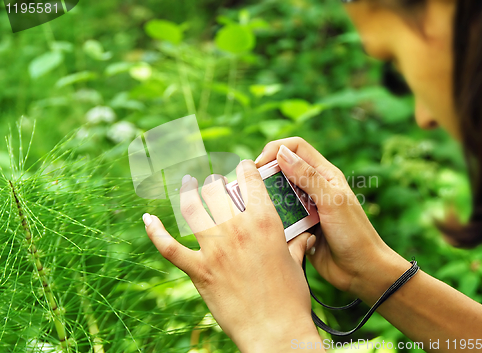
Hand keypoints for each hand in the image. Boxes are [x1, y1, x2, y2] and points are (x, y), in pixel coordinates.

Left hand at [144, 160, 323, 351]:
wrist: (274, 331)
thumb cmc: (291, 298)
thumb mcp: (295, 263)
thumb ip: (296, 243)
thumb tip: (305, 235)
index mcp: (264, 221)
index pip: (249, 179)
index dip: (244, 168)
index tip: (242, 167)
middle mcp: (236, 228)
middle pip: (216, 189)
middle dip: (217, 181)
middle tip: (217, 184)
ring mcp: (214, 249)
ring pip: (191, 208)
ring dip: (186, 192)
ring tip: (186, 183)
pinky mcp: (198, 270)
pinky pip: (168, 247)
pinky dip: (155, 231)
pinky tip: (148, 218)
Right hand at [255, 137, 409, 301]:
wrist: (361, 271)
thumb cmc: (354, 234)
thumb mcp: (332, 202)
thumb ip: (308, 177)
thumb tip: (282, 153)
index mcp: (324, 174)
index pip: (296, 148)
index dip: (276, 149)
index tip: (260, 165)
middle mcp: (313, 187)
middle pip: (283, 168)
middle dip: (266, 173)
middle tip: (251, 186)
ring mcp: (305, 207)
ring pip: (278, 192)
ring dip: (267, 197)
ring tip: (256, 206)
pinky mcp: (299, 226)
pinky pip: (279, 215)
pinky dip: (272, 216)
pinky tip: (266, 223)